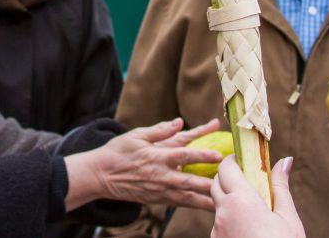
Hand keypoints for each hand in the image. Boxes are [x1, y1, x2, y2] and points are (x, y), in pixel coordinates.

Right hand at [65, 118, 222, 211]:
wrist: (100, 175)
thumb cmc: (118, 151)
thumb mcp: (136, 135)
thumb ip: (160, 130)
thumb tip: (179, 122)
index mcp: (156, 156)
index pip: (183, 154)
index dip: (202, 154)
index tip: (218, 154)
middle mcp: (160, 175)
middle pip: (190, 181)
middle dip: (210, 182)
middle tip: (228, 184)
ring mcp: (159, 190)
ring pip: (187, 197)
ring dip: (206, 199)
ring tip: (224, 203)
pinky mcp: (156, 199)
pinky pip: (179, 203)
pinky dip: (194, 204)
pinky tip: (208, 206)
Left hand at [210, 156, 303, 237]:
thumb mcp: (288, 217)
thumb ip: (281, 186)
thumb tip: (285, 161)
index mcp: (242, 201)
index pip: (226, 168)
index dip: (232, 160)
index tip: (242, 158)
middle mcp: (224, 213)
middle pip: (215, 184)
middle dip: (227, 177)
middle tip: (247, 179)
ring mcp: (217, 230)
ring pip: (218, 206)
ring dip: (229, 201)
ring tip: (253, 210)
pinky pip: (219, 225)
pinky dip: (230, 221)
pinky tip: (248, 229)